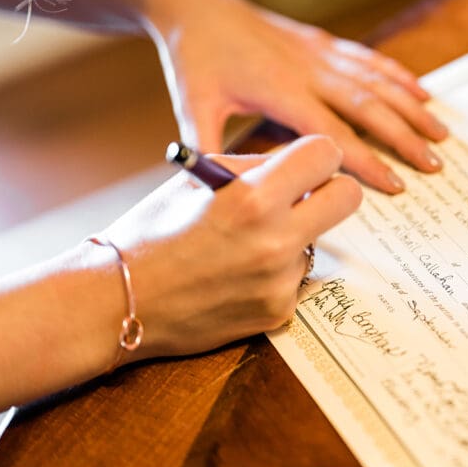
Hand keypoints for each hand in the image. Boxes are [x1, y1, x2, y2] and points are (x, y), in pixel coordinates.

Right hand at [101, 135, 360, 359]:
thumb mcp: (200, 178)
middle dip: (332, 191)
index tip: (308, 163)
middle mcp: (275, 240)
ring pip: (319, 241)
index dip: (318, 154)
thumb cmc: (154, 230)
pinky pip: (299, 278)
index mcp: (253, 197)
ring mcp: (280, 280)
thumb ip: (258, 166)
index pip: (327, 154)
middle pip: (349, 197)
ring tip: (246, 245)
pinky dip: (279, 272)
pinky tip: (240, 274)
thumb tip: (303, 162)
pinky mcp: (279, 311)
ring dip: (296, 237)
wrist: (119, 300)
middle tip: (306, 195)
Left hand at [142, 0, 448, 193]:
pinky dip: (399, 77)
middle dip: (405, 137)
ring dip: (412, 108)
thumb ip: (207, 150)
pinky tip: (423, 92)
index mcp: (280, 90)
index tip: (395, 184)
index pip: (333, 133)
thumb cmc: (195, 60)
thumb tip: (216, 193)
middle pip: (368, 107)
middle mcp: (308, 69)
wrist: (197, 5)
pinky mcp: (323, 42)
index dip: (366, 160)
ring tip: (441, 134)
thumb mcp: (193, 106)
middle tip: (434, 166)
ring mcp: (320, 52)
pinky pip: (370, 61)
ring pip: (377, 82)